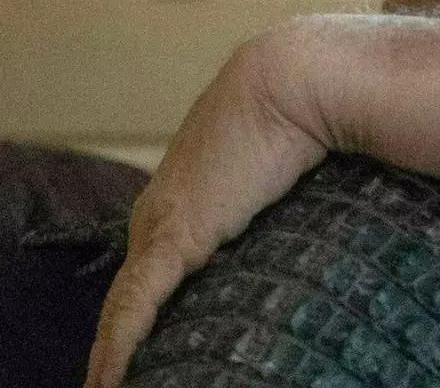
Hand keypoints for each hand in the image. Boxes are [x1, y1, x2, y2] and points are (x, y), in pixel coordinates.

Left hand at [83, 36, 330, 387]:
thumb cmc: (303, 116)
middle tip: (123, 387)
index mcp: (184, 202)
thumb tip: (332, 230)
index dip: (146, 320)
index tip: (149, 358)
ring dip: (115, 360)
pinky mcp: (170, 237)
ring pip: (123, 312)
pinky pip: (134, 308)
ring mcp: (160, 227)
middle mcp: (159, 215)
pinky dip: (117, 351)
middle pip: (132, 298)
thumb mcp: (290, 173)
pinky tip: (108, 386)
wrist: (293, 82)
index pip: (153, 275)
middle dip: (123, 347)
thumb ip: (287, 203)